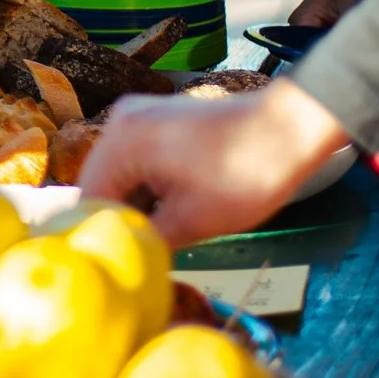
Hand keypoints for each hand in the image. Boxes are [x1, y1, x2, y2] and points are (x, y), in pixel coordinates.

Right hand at [76, 79, 352, 245]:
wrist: (289, 127)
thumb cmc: (245, 174)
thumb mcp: (194, 221)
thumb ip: (148, 240)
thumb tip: (124, 259)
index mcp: (121, 142)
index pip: (89, 199)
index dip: (101, 234)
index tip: (116, 262)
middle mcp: (119, 121)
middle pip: (100, 181)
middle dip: (117, 218)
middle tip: (135, 253)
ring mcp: (138, 115)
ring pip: (119, 171)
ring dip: (133, 202)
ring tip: (154, 236)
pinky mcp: (157, 118)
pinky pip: (135, 157)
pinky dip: (145, 184)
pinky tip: (167, 209)